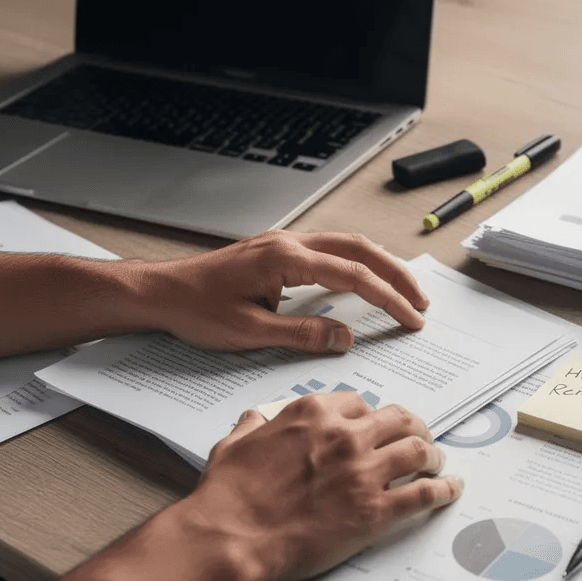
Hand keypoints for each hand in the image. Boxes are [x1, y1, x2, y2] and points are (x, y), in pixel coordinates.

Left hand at [135, 230, 429, 353]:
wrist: (160, 292)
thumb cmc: (195, 309)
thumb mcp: (249, 332)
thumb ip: (302, 334)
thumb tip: (344, 337)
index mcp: (285, 260)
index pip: (353, 275)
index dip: (388, 298)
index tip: (410, 318)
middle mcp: (288, 243)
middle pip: (360, 249)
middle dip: (396, 275)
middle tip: (421, 302)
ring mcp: (283, 243)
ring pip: (347, 245)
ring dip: (380, 267)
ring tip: (403, 292)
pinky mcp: (277, 251)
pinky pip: (329, 250)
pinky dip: (357, 264)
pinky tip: (364, 282)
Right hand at [177, 392, 462, 580]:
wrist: (232, 536)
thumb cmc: (228, 495)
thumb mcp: (235, 445)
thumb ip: (253, 426)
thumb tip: (255, 420)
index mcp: (313, 415)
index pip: (359, 403)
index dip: (370, 416)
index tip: (375, 427)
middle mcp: (345, 436)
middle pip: (399, 419)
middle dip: (412, 427)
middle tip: (418, 438)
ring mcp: (364, 473)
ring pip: (419, 450)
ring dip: (432, 455)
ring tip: (436, 463)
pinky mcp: (375, 510)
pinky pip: (424, 493)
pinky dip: (445, 489)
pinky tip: (452, 488)